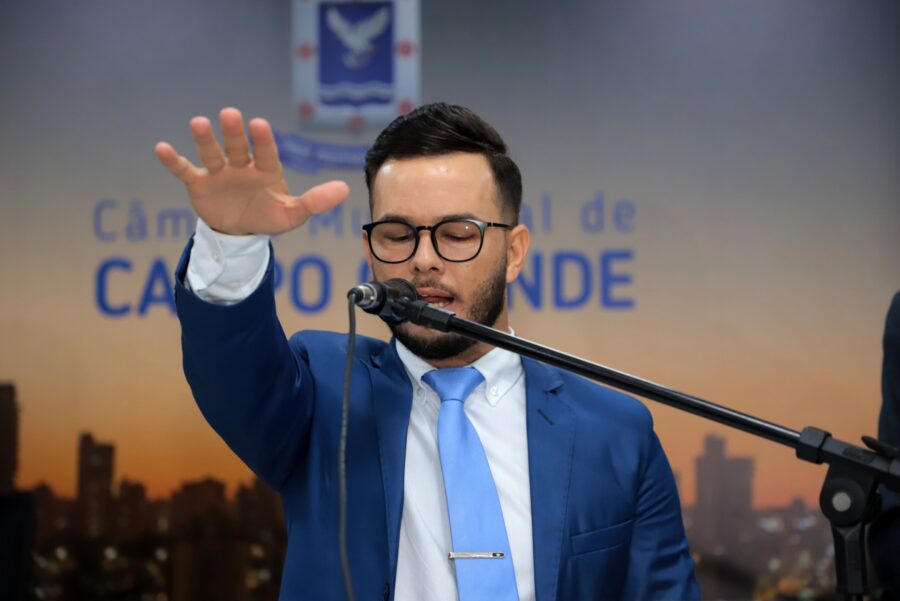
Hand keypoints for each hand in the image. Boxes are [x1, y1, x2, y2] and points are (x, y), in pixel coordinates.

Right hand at [155, 107, 349, 235]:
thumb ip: (316, 202)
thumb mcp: (293, 214)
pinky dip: (173, 161)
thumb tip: (345, 190)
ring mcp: (219, 173)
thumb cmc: (269, 216)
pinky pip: (184, 170)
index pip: (265, 152)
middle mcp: (241, 165)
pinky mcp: (199, 184)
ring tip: (198, 122)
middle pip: (237, 147)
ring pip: (211, 153)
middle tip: (230, 114)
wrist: (240, 232)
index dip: (263, 140)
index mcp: (265, 169)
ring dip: (205, 139)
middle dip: (234, 132)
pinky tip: (161, 148)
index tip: (259, 124)